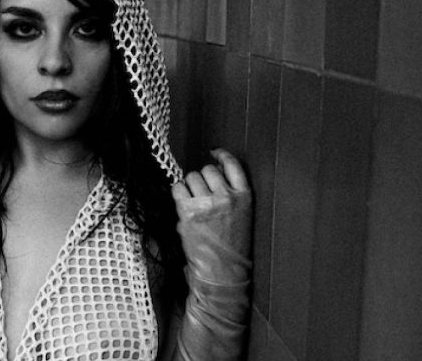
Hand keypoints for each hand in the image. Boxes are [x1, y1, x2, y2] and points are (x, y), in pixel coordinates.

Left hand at [171, 148, 251, 284]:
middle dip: (203, 177)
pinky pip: (178, 187)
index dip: (221, 154)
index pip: (232, 164)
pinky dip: (178, 192)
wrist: (222, 270)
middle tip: (203, 192)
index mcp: (244, 196)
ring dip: (190, 185)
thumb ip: (231, 191)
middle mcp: (226, 196)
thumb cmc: (232, 243)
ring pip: (192, 176)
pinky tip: (183, 203)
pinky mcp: (188, 212)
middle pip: (208, 169)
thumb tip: (212, 168)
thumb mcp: (243, 214)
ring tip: (194, 201)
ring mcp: (207, 204)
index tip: (213, 152)